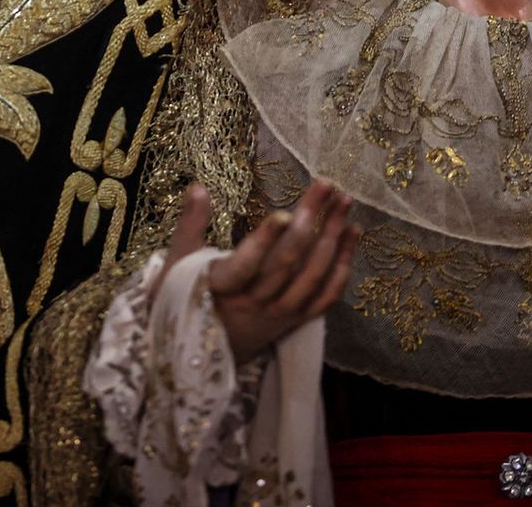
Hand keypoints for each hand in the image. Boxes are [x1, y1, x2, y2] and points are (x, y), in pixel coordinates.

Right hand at [159, 180, 360, 362]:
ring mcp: (280, 313)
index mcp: (221, 290)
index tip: (282, 213)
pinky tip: (353, 233)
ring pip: (311, 275)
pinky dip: (344, 264)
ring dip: (332, 235)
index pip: (244, 267)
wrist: (207, 349)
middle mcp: (254, 304)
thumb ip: (190, 223)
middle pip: (286, 262)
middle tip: (325, 183)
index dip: (263, 242)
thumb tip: (198, 186)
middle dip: (309, 221)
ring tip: (343, 200)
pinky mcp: (297, 319)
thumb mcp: (179, 262)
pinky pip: (327, 295)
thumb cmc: (188, 298)